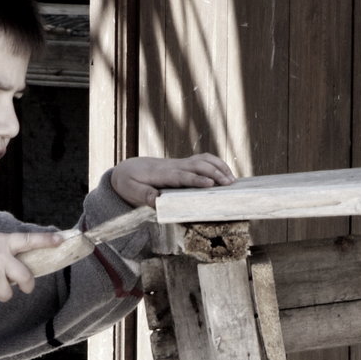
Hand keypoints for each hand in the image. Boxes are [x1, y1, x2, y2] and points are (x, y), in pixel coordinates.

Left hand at [110, 153, 235, 206]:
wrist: (127, 169)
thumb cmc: (129, 183)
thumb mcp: (131, 191)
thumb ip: (143, 195)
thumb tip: (155, 200)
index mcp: (161, 174)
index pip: (182, 175)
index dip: (196, 179)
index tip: (210, 184)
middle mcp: (173, 166)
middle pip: (197, 165)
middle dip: (215, 173)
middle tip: (230, 184)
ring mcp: (179, 163)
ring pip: (202, 160)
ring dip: (219, 167)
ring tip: (233, 180)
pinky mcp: (183, 164)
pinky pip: (202, 160)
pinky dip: (216, 164)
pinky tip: (225, 174)